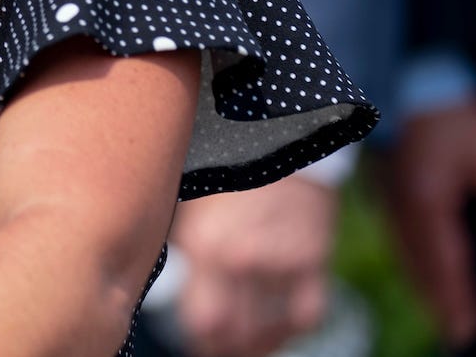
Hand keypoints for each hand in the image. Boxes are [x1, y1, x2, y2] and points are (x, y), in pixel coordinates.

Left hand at [171, 175, 337, 356]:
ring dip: (256, 343)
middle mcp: (242, 257)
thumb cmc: (224, 169)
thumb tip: (160, 281)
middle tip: (216, 347)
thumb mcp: (189, 201)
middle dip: (223, 346)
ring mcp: (282, 261)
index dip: (199, 339)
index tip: (194, 343)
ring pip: (271, 329)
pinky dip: (293, 329)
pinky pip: (308, 315)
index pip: (202, 319)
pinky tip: (278, 330)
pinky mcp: (315, 259)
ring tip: (243, 344)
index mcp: (204, 243)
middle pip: (234, 332)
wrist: (277, 139)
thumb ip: (183, 244)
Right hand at [386, 93, 475, 348]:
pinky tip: (416, 260)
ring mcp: (386, 193)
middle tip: (455, 330)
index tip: (467, 329)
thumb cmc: (452, 110)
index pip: (444, 262)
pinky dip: (409, 255)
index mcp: (426, 200)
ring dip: (422, 280)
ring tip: (438, 305)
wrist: (405, 72)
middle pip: (419, 263)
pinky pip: (396, 231)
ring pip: (404, 249)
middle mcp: (399, 203)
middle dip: (437, 298)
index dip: (456, 298)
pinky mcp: (383, 183)